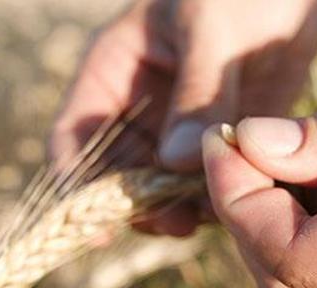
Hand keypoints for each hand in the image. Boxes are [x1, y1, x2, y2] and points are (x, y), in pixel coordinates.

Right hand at [49, 0, 316, 235]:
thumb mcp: (211, 29)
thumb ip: (196, 92)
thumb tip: (176, 161)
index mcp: (112, 74)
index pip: (74, 138)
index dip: (76, 188)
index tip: (96, 229)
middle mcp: (140, 111)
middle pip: (118, 177)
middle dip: (140, 206)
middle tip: (175, 223)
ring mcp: (179, 133)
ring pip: (164, 190)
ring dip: (182, 210)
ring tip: (214, 212)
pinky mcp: (220, 146)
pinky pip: (209, 186)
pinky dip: (219, 201)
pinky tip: (242, 202)